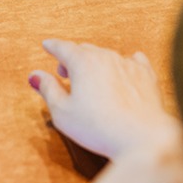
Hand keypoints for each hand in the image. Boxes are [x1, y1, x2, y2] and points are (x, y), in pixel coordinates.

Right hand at [28, 39, 181, 159]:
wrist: (142, 137)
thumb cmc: (99, 128)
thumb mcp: (63, 113)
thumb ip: (48, 90)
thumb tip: (35, 75)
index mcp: (82, 62)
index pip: (63, 47)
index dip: (53, 46)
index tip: (47, 45)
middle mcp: (105, 56)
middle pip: (84, 50)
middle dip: (72, 58)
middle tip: (65, 72)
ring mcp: (127, 64)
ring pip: (106, 55)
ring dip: (95, 63)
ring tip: (91, 78)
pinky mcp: (146, 75)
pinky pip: (133, 61)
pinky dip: (123, 64)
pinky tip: (124, 69)